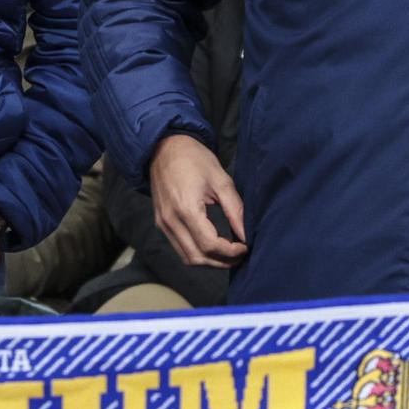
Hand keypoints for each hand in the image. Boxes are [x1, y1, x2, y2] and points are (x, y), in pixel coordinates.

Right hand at [148, 133, 247, 267]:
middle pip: (198, 257)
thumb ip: (235, 210)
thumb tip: (247, 235)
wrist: (164, 147)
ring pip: (188, 257)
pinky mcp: (161, 223)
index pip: (210, 245)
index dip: (231, 252)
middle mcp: (171, 220)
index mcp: (186, 208)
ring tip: (229, 254)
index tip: (246, 247)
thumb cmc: (193, 158)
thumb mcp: (221, 180)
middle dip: (222, 261)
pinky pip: (180, 247)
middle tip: (241, 255)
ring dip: (210, 261)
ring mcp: (163, 223)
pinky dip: (198, 252)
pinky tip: (213, 245)